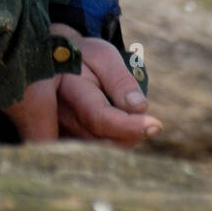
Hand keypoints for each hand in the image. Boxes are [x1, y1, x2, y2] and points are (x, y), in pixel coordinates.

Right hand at [1, 23, 162, 145]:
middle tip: (147, 121)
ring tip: (129, 120)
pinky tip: (119, 131)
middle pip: (104, 141)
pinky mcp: (62, 142)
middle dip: (132, 134)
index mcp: (70, 90)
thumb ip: (120, 80)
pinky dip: (112, 146)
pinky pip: (93, 154)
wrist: (55, 59)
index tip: (156, 125)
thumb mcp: (103, 56)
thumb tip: (139, 107)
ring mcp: (59, 132)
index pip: (100, 118)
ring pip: (101, 151)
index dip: (130, 125)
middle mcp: (60, 116)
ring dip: (124, 140)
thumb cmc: (84, 56)